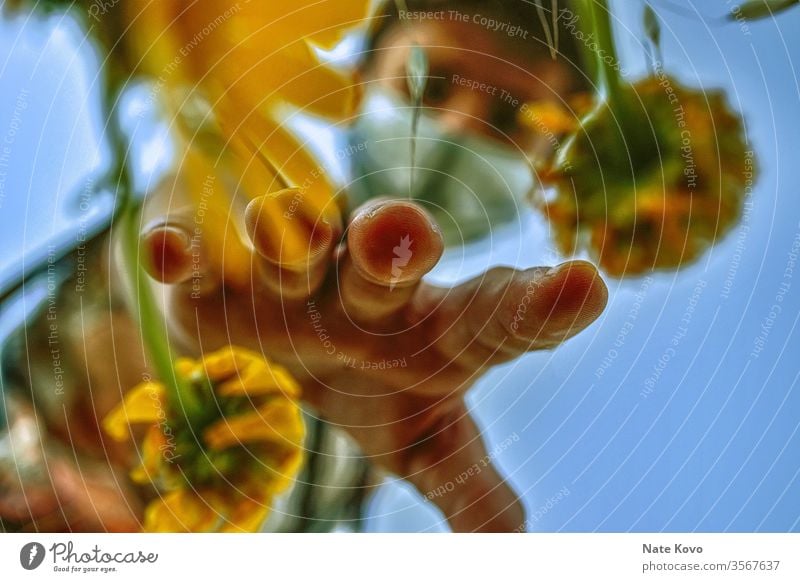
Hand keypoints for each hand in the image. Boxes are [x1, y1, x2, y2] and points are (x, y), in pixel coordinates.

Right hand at [139, 187, 607, 531]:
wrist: (279, 331)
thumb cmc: (368, 384)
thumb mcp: (422, 440)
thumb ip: (471, 485)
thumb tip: (519, 547)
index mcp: (433, 330)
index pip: (497, 316)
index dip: (541, 306)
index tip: (588, 284)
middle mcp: (367, 286)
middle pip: (388, 257)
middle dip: (393, 244)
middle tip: (403, 233)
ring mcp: (289, 269)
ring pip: (292, 236)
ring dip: (289, 235)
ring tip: (288, 235)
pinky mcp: (211, 268)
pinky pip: (195, 246)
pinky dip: (182, 246)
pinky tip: (170, 252)